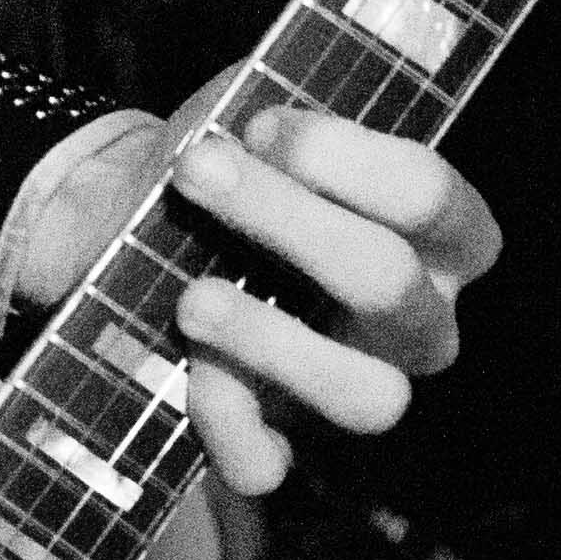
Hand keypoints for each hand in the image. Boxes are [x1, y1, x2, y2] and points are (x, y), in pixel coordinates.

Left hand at [23, 96, 502, 494]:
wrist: (124, 211)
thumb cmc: (223, 158)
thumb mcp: (254, 106)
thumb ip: (275, 98)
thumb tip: (261, 124)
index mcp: (436, 232)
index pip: (434, 198)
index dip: (346, 160)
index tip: (260, 125)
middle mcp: (417, 317)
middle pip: (389, 285)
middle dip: (288, 220)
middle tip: (198, 170)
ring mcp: (356, 382)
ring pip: (368, 397)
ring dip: (274, 341)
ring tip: (194, 297)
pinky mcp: (280, 434)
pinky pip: (270, 461)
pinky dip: (226, 425)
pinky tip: (186, 375)